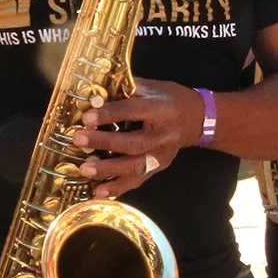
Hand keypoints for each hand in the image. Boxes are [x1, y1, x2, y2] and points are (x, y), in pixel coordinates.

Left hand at [71, 78, 199, 197]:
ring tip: (85, 169)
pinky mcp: (159, 167)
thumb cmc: (169, 99)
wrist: (198, 118)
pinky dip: (118, 187)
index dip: (110, 114)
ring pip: (135, 166)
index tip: (87, 117)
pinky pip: (138, 180)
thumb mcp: (151, 87)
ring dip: (108, 170)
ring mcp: (162, 155)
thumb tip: (94, 96)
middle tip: (79, 139)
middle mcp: (164, 135)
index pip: (134, 111)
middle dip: (105, 143)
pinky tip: (99, 190)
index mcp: (162, 109)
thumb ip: (125, 90)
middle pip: (133, 143)